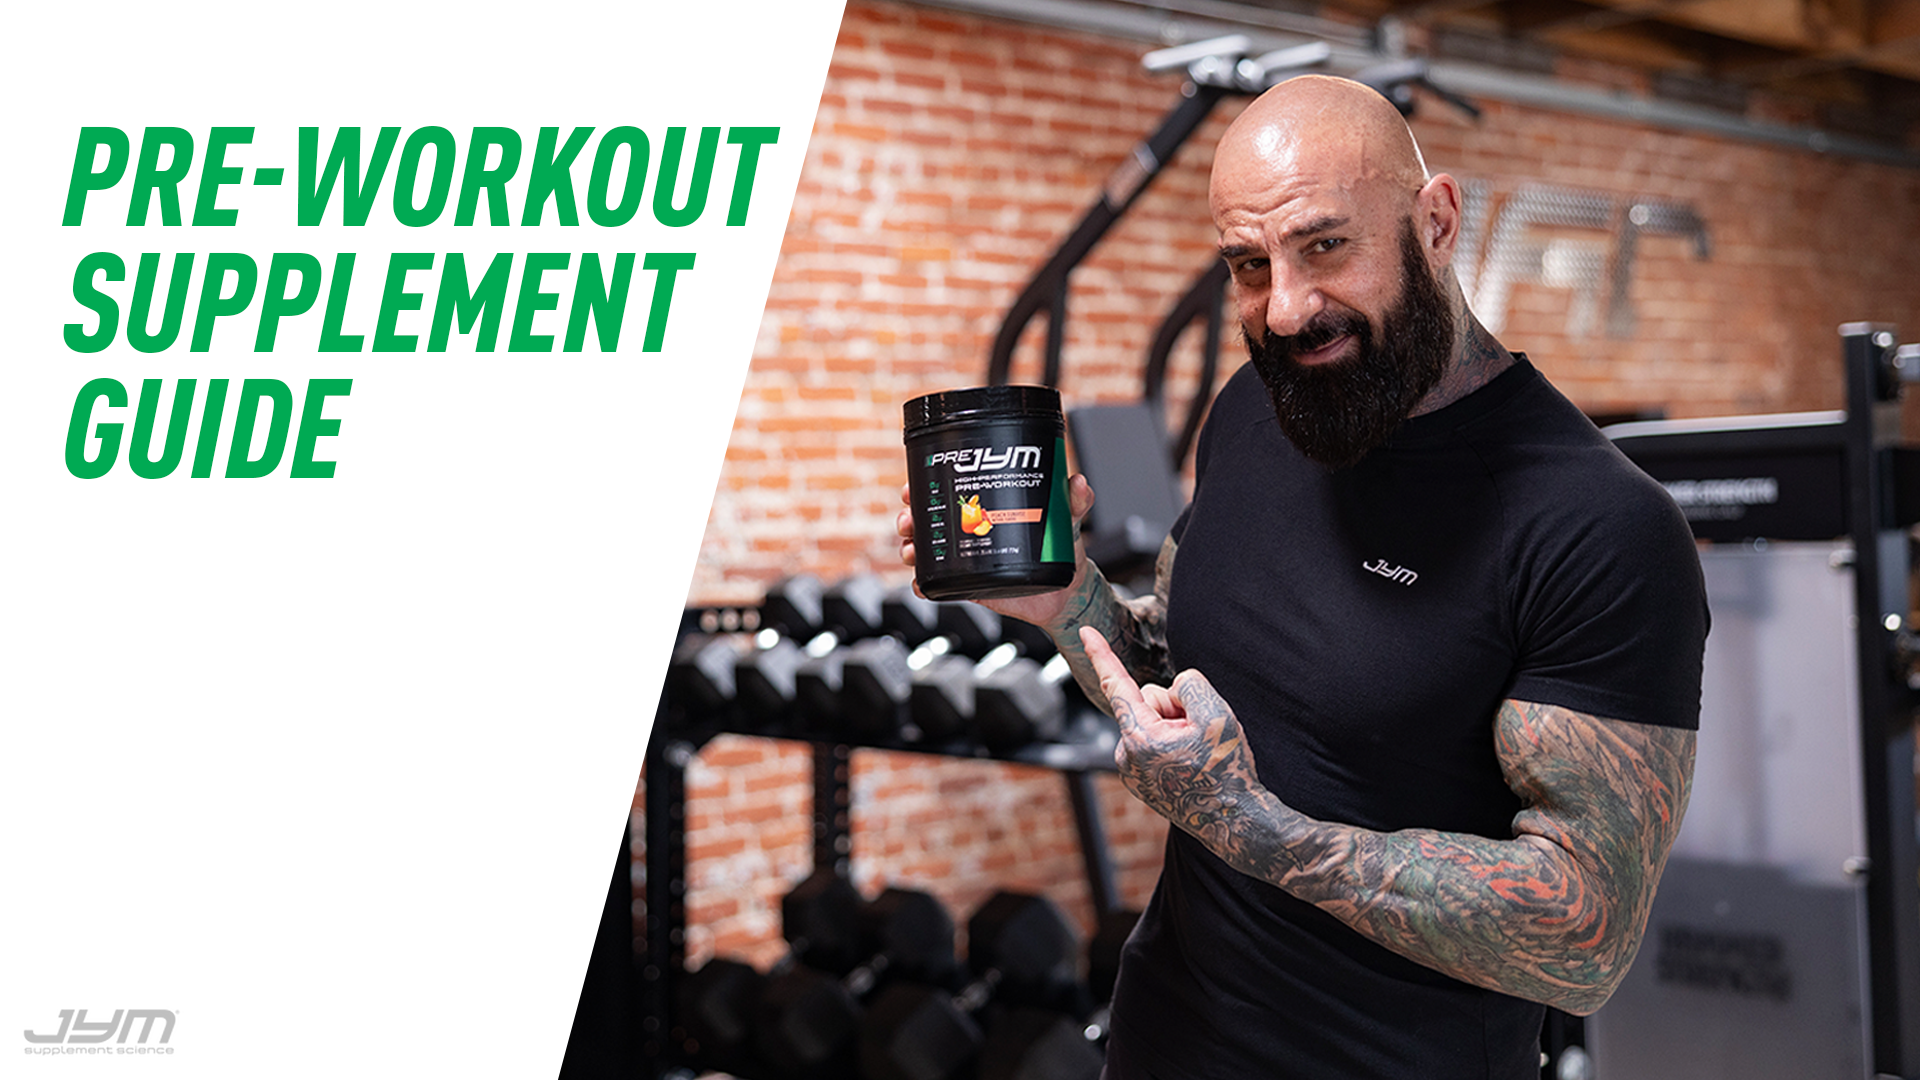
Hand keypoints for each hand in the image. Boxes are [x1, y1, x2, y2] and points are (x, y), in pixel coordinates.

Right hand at [895, 473, 1095, 627]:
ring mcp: (968, 560)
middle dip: (910, 516)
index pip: (949, 489)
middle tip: (909, 518)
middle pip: (929, 519)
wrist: (1068, 592)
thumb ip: (1076, 499)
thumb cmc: (1063, 548)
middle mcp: (972, 530)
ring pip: (927, 550)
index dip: (925, 483)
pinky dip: (923, 585)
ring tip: (912, 550)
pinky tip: (920, 582)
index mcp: (987, 507)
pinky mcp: (970, 586)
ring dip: (912, 547)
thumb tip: (1078, 482)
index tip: (915, 484)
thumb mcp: (1069, 517)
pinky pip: (939, 586)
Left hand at [1080, 626, 1272, 852]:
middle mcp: (1125, 754)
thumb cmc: (1226, 769)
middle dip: (1174, 707)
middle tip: (1200, 734)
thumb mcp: (1217, 715)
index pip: (1117, 684)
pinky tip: (1190, 764)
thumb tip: (1174, 687)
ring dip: (1174, 728)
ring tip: (1197, 753)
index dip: (1102, 654)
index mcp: (1139, 736)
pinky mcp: (1138, 779)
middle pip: (1147, 701)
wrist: (1234, 820)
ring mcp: (1130, 770)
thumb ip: (1190, 684)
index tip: (1085, 631)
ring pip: (1151, 722)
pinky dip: (1170, 744)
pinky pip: (1152, 742)